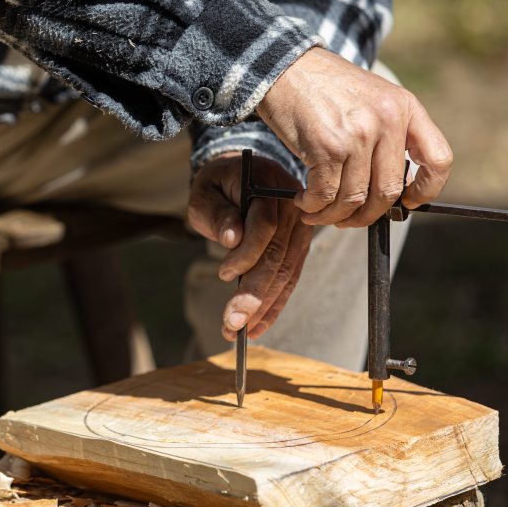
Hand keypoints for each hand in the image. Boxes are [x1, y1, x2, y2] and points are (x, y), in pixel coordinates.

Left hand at [188, 152, 312, 339]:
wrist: (241, 175)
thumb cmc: (218, 185)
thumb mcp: (206, 192)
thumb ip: (217, 213)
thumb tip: (232, 238)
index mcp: (269, 186)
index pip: (265, 225)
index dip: (246, 253)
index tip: (224, 274)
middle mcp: (294, 208)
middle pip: (278, 256)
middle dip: (254, 294)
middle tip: (232, 323)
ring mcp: (302, 229)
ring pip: (286, 274)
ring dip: (263, 307)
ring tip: (238, 330)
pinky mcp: (300, 247)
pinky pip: (290, 280)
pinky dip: (274, 305)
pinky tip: (257, 326)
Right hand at [256, 48, 452, 226]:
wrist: (284, 67)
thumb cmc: (323, 87)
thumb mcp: (371, 98)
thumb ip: (388, 134)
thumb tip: (393, 188)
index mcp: (405, 107)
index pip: (438, 159)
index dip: (426, 190)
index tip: (408, 203)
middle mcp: (386, 121)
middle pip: (389, 192)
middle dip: (366, 215)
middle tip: (346, 218)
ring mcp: (357, 135)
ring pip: (354, 198)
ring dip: (333, 215)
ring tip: (317, 212)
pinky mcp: (326, 146)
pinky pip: (325, 194)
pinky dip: (313, 205)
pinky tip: (303, 200)